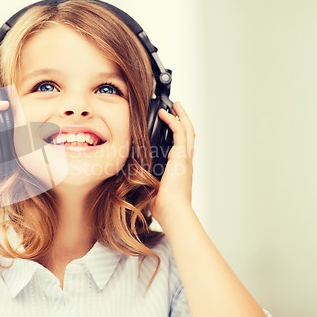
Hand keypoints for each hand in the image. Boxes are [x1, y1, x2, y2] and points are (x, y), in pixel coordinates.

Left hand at [151, 102, 194, 226]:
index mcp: (180, 168)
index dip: (178, 132)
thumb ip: (143, 177)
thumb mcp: (149, 186)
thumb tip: (127, 174)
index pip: (182, 145)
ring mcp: (185, 158)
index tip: (171, 123)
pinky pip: (180, 133)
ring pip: (188, 130)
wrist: (172, 211)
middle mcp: (185, 161)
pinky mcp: (182, 157)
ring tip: (175, 106)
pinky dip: (173, 121)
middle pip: (189, 134)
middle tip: (177, 108)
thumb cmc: (162, 205)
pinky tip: (166, 114)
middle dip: (183, 119)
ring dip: (181, 116)